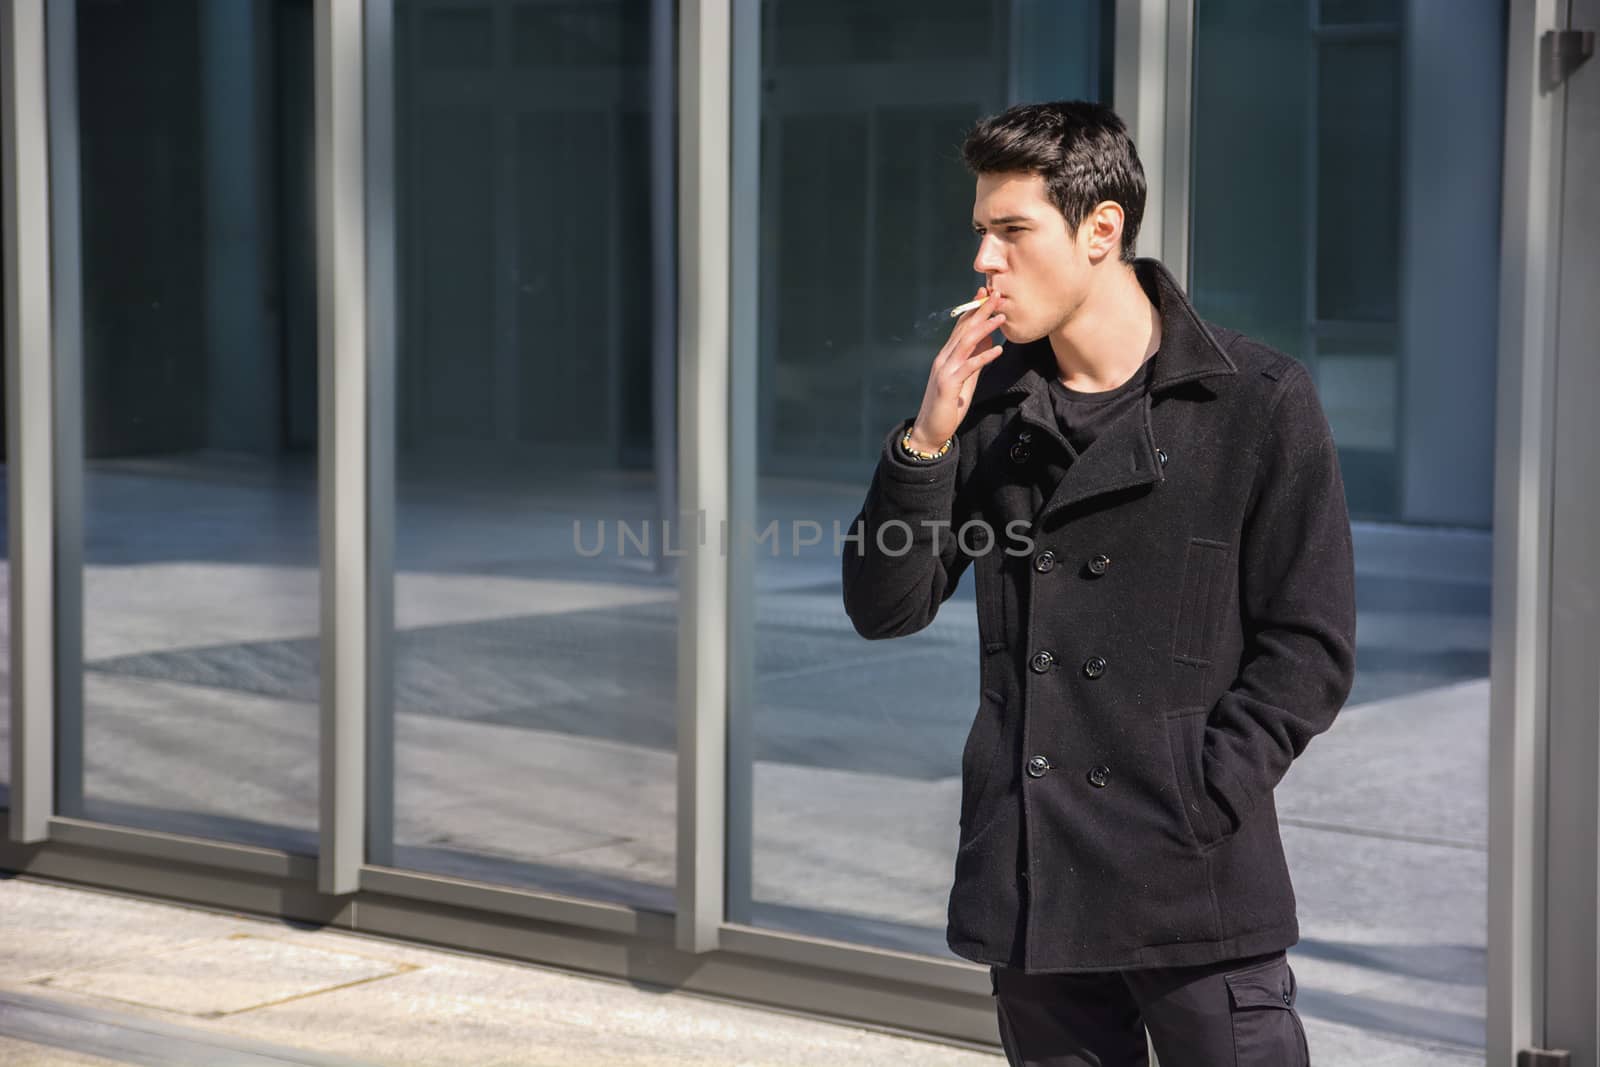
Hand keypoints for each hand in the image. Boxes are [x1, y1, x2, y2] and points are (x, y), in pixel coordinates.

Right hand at [907, 286, 1005, 450]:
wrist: (930, 430)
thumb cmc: (948, 406)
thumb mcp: (966, 379)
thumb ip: (975, 360)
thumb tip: (989, 342)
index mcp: (947, 356)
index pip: (961, 327)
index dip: (974, 309)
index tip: (986, 294)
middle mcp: (944, 358)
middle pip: (964, 329)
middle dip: (980, 310)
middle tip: (996, 294)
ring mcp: (944, 370)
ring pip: (966, 343)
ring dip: (984, 328)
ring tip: (1001, 317)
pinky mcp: (948, 385)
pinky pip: (969, 367)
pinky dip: (984, 356)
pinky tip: (998, 349)